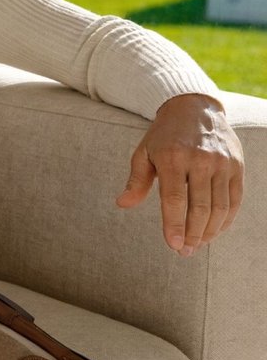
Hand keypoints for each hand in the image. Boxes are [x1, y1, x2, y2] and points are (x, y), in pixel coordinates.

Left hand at [117, 93, 244, 255]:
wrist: (194, 108)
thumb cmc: (163, 135)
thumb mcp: (144, 152)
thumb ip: (136, 180)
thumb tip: (122, 204)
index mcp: (173, 157)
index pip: (174, 200)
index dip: (174, 225)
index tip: (173, 245)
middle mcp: (200, 160)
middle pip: (200, 207)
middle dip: (193, 234)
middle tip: (185, 251)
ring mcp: (221, 163)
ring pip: (220, 207)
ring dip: (210, 231)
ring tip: (198, 244)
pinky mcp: (236, 166)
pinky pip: (235, 199)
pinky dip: (227, 219)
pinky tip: (215, 230)